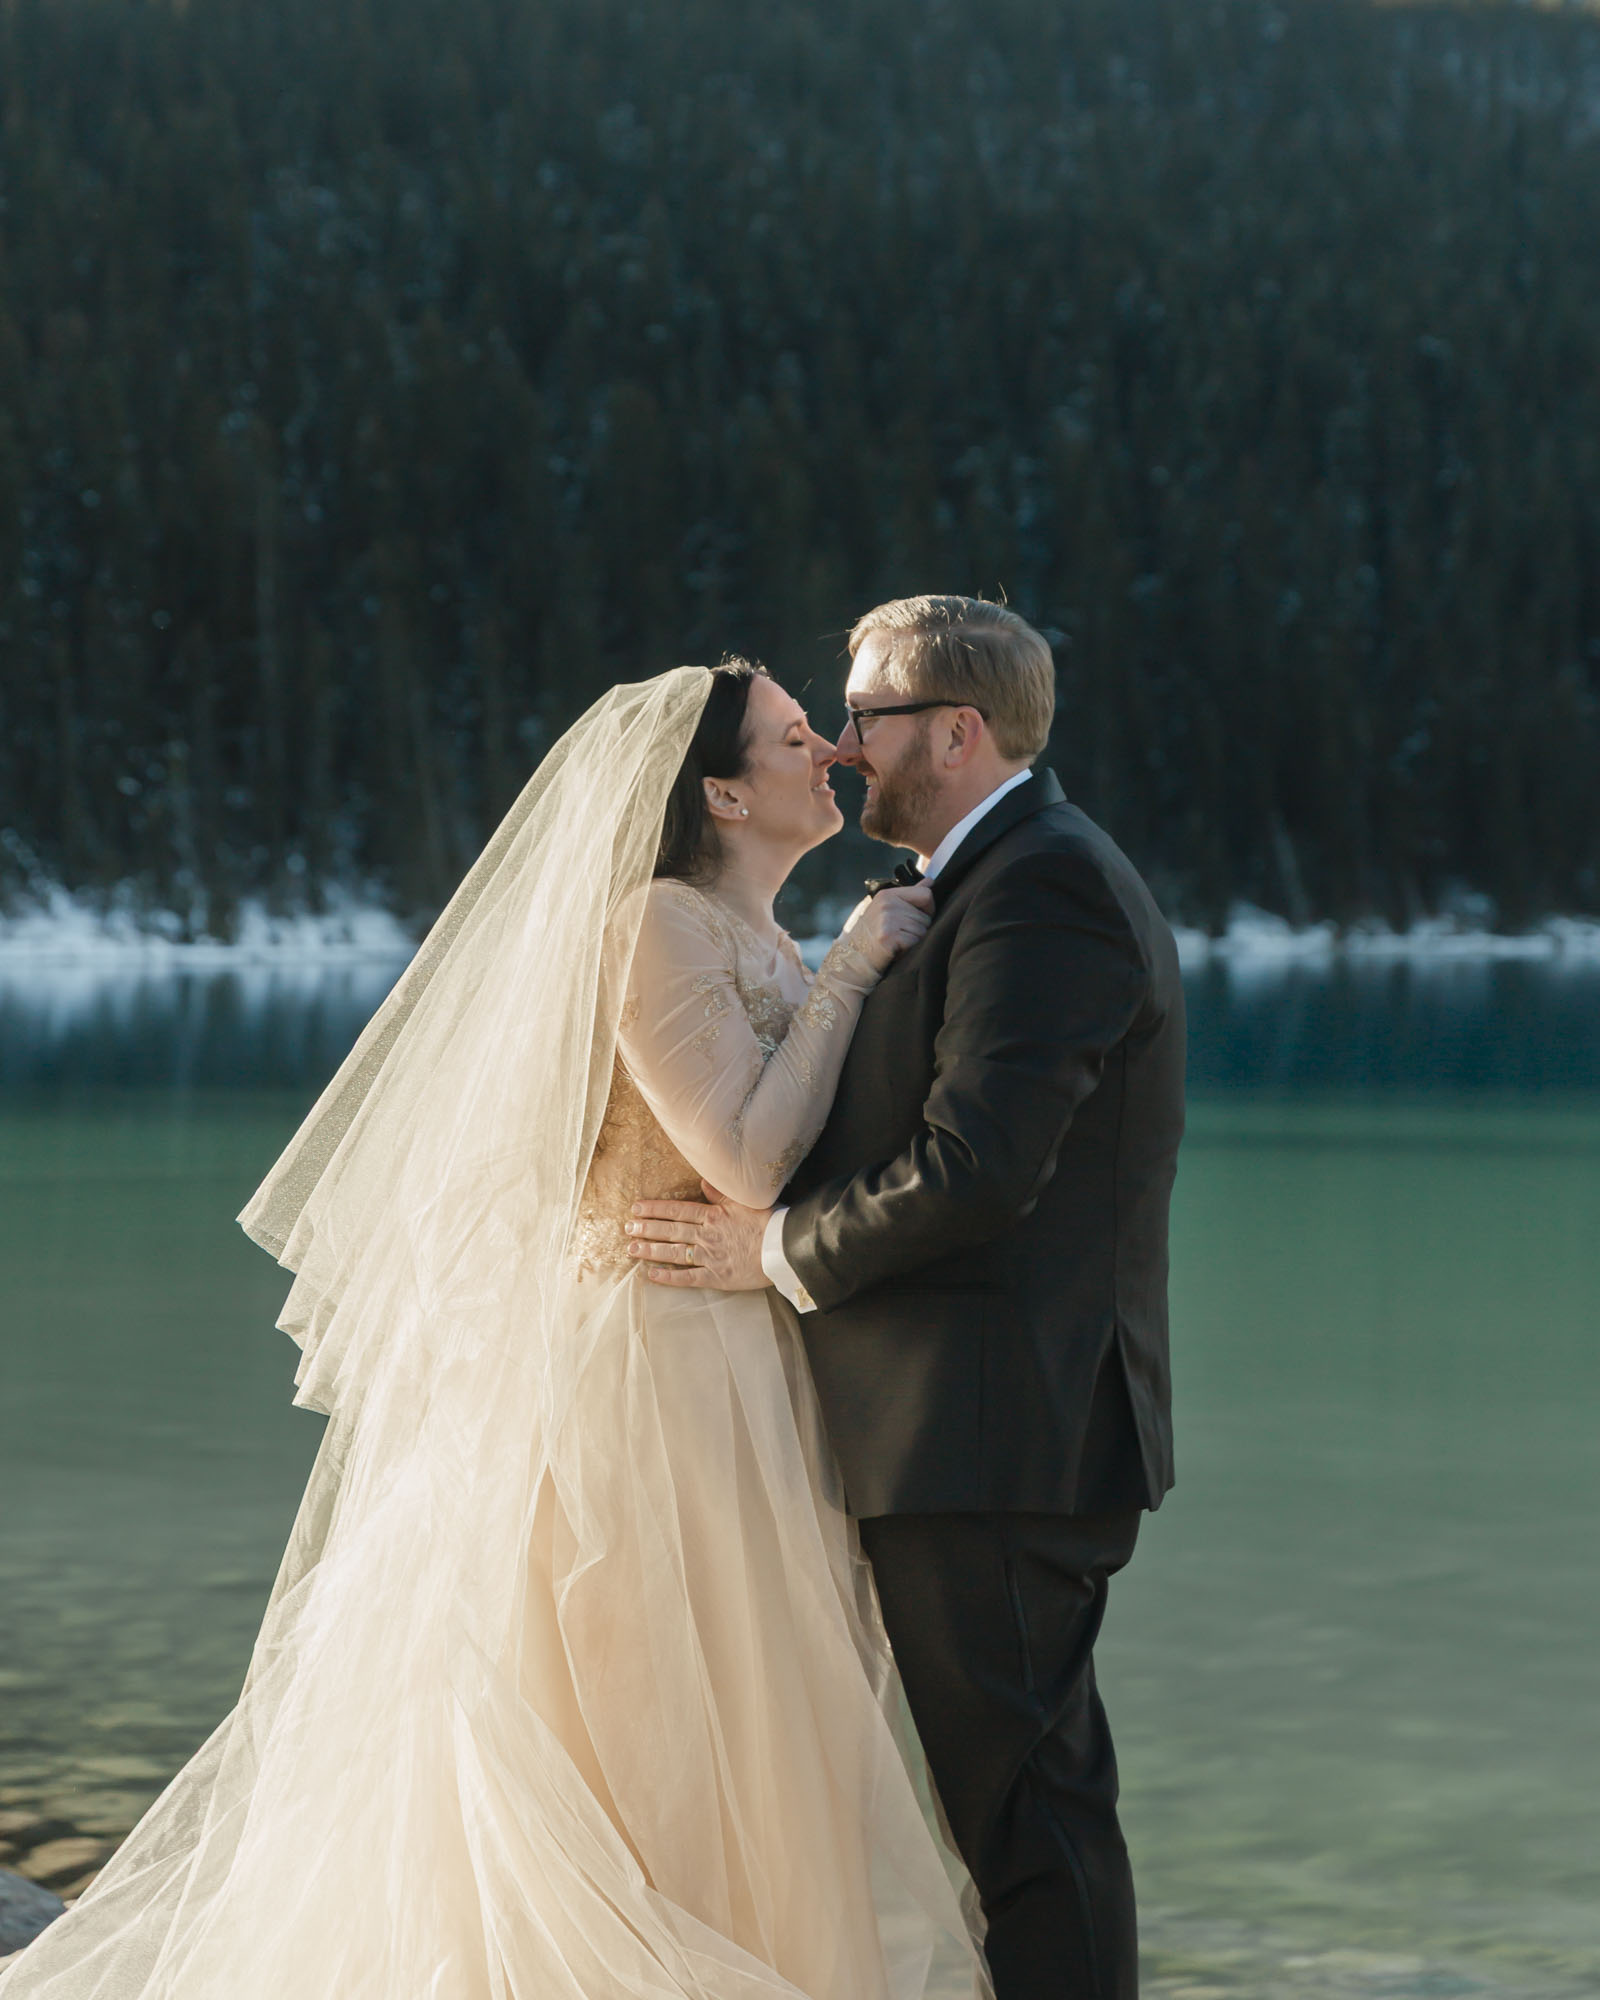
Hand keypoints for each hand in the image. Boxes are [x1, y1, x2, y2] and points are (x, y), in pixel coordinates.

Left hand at [625, 1180, 770, 1289]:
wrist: (783, 1248)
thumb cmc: (769, 1222)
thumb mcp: (745, 1201)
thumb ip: (721, 1193)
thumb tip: (703, 1182)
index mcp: (712, 1215)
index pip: (676, 1210)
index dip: (654, 1209)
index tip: (636, 1208)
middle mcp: (706, 1235)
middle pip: (670, 1230)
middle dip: (646, 1229)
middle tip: (627, 1228)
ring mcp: (709, 1257)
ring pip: (673, 1253)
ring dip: (651, 1250)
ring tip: (632, 1249)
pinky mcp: (716, 1276)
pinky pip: (688, 1277)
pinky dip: (669, 1277)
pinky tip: (652, 1275)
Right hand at [844, 882, 933, 972]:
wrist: (854, 955)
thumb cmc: (872, 933)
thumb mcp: (888, 909)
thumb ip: (910, 895)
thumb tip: (929, 882)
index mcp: (888, 895)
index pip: (925, 895)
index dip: (929, 909)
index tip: (919, 917)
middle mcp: (887, 904)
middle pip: (926, 917)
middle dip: (918, 929)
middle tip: (899, 934)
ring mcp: (887, 919)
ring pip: (922, 931)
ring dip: (913, 940)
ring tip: (896, 941)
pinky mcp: (888, 936)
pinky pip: (914, 941)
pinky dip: (908, 949)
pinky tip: (895, 948)